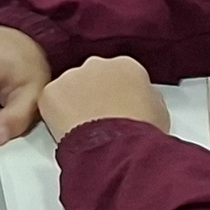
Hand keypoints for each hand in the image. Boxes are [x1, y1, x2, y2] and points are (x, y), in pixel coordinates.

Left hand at [38, 55, 167, 143]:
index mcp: (126, 65)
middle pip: (90, 76)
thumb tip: (140, 100)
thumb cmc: (139, 131)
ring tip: (83, 127)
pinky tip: (67, 129)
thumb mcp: (158, 110)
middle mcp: (97, 64)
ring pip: (68, 87)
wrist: (117, 145)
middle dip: (91, 94)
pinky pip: (50, 101)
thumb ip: (145, 96)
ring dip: (72, 103)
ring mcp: (71, 76)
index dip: (115, 92)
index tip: (113, 105)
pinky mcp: (51, 91)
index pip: (117, 73)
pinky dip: (54, 114)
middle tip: (96, 117)